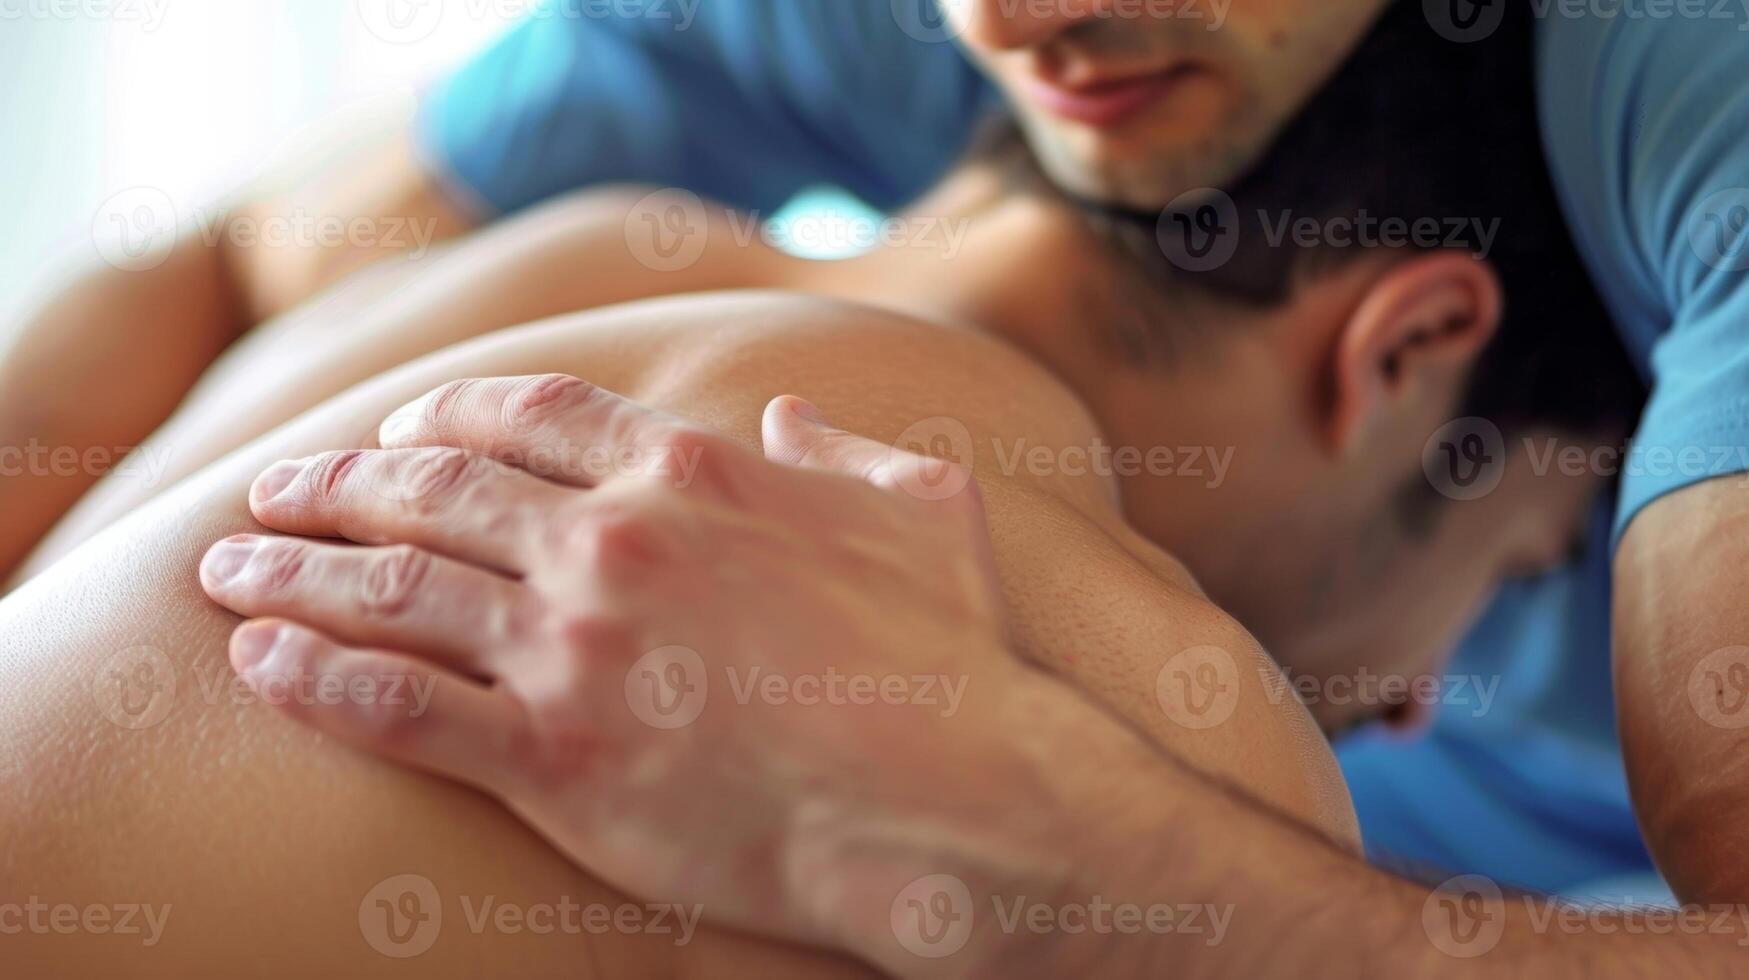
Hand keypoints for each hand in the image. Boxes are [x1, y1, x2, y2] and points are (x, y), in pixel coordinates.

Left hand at [198, 375, 1091, 973]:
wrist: (954, 802)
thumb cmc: (955, 659)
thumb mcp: (927, 509)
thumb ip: (850, 450)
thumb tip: (796, 416)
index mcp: (695, 472)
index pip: (531, 414)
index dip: (448, 416)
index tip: (400, 431)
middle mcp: (614, 540)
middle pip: (434, 487)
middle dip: (338, 480)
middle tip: (275, 488)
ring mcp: (575, 648)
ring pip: (393, 587)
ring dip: (295, 567)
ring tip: (227, 564)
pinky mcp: (553, 759)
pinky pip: (395, 706)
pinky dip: (312, 675)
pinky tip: (257, 658)